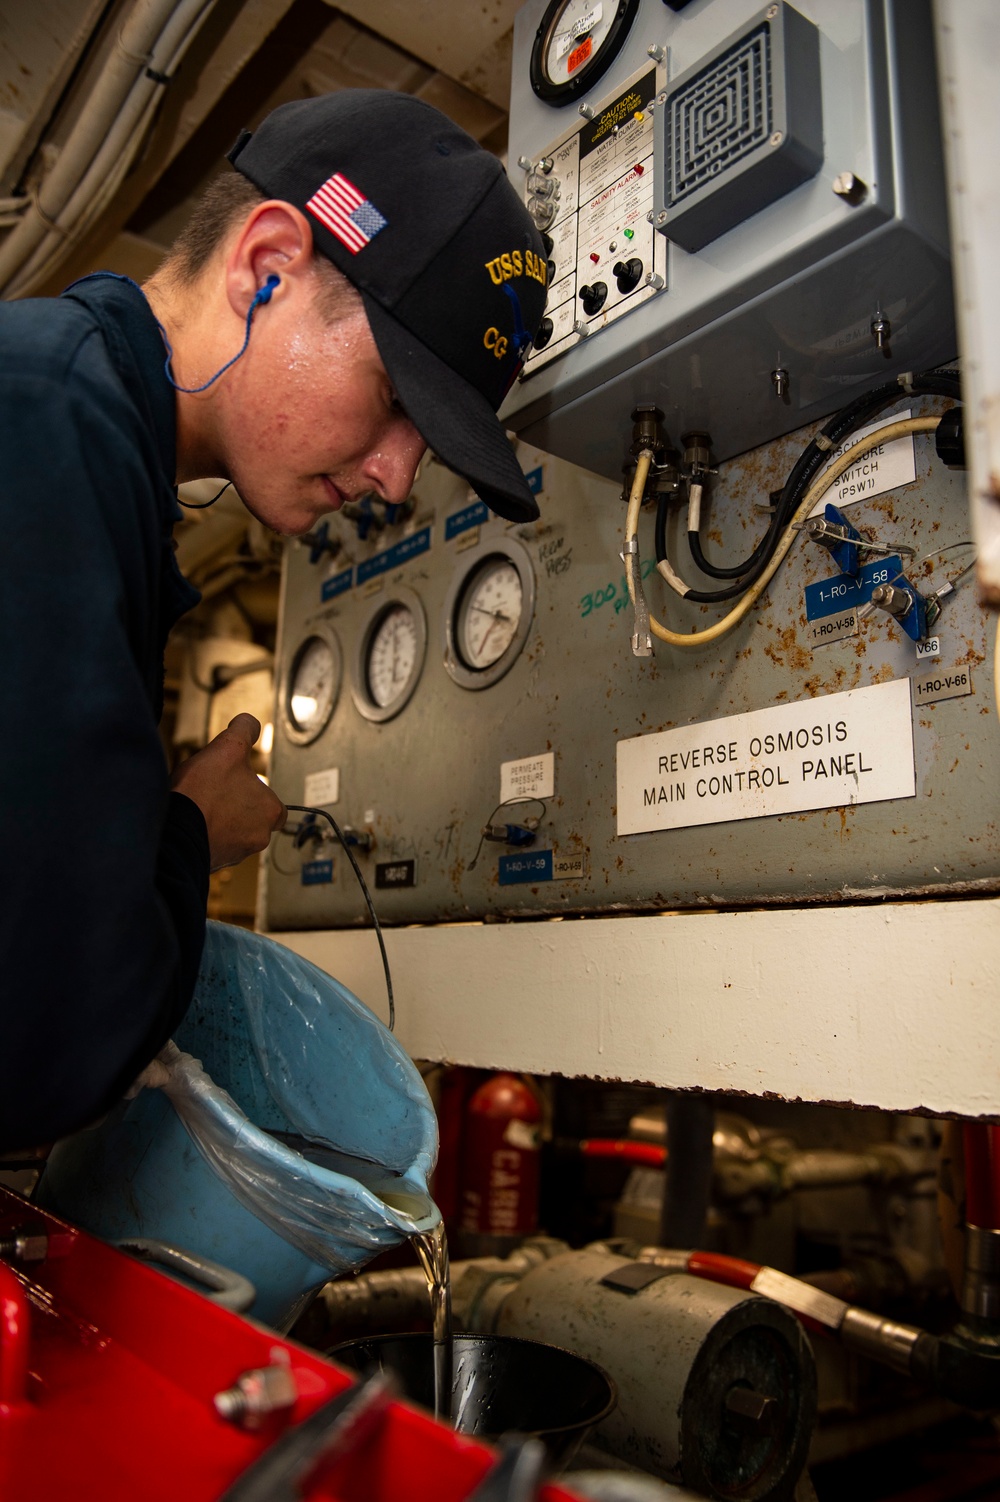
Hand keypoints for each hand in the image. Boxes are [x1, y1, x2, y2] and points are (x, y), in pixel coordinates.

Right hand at [170, 713, 285, 869]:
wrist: (173, 834)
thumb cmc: (202, 794)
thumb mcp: (227, 748)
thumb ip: (244, 731)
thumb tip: (249, 722)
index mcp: (270, 812)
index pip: (274, 804)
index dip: (255, 790)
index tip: (238, 784)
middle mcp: (257, 838)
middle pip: (251, 818)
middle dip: (235, 806)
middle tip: (213, 792)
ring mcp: (234, 854)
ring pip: (232, 833)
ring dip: (219, 820)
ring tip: (199, 805)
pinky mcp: (212, 863)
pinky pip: (212, 845)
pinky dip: (204, 834)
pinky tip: (190, 820)